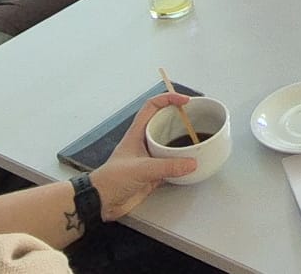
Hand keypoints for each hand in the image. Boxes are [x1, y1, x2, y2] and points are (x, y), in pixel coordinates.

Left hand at [90, 94, 199, 220]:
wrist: (102, 202)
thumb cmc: (111, 179)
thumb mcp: (141, 169)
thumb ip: (167, 166)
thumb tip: (190, 163)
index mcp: (137, 133)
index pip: (152, 106)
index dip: (168, 99)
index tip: (185, 101)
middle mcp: (144, 142)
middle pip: (164, 122)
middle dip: (180, 118)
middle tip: (196, 120)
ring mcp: (149, 157)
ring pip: (170, 143)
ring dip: (183, 142)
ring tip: (198, 141)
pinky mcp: (153, 173)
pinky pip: (171, 164)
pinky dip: (182, 163)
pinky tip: (191, 166)